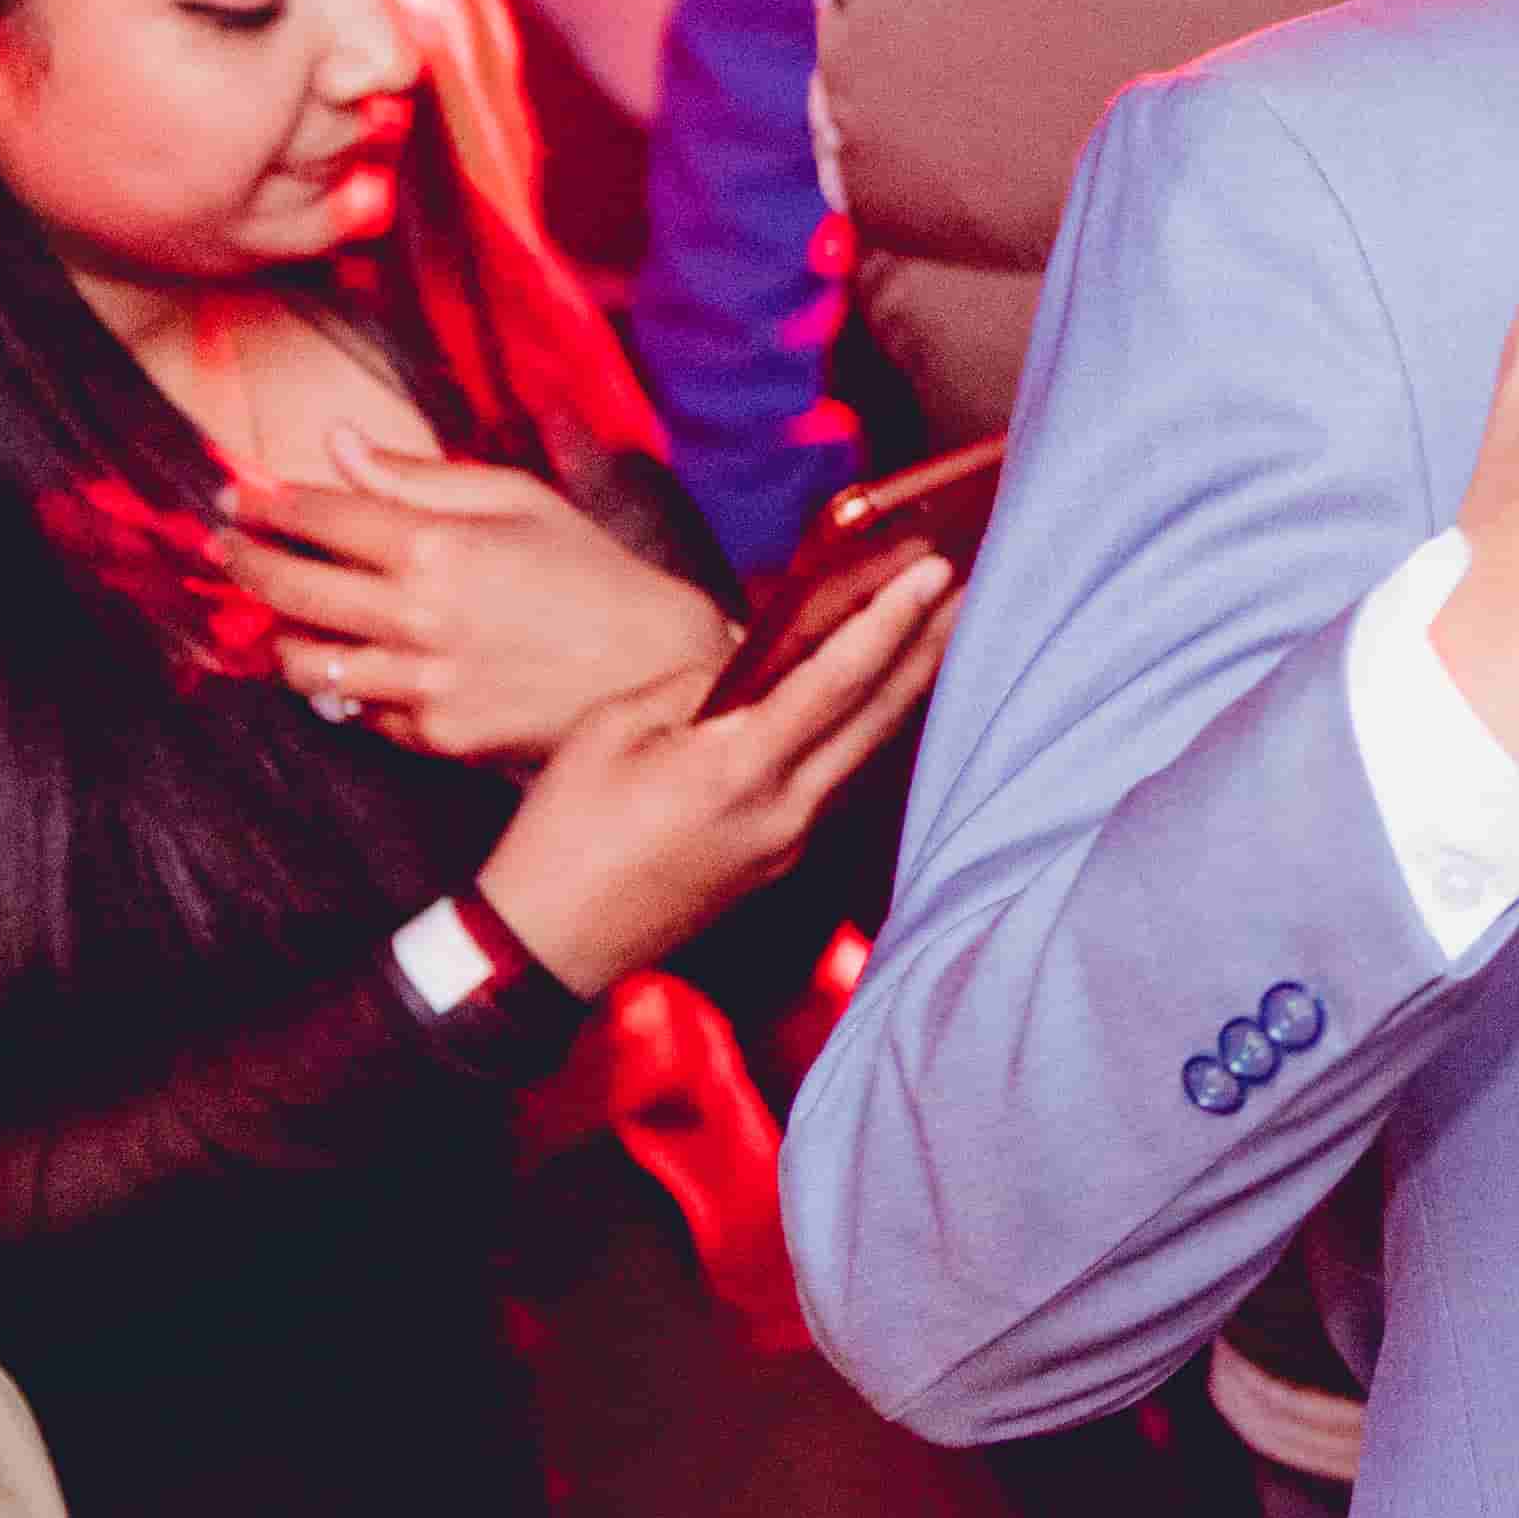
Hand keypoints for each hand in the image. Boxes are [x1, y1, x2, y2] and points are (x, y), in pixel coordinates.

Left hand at [217, 435, 736, 763]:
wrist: (656, 665)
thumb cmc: (592, 571)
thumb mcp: (521, 499)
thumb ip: (419, 476)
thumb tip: (338, 441)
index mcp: (441, 546)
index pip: (319, 517)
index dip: (267, 504)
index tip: (238, 497)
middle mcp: (420, 616)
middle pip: (290, 589)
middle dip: (245, 562)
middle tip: (227, 549)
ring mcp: (423, 683)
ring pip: (305, 664)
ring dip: (281, 635)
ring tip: (285, 618)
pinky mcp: (434, 734)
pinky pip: (357, 712)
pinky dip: (346, 688)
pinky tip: (356, 665)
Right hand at [474, 551, 955, 993]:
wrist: (546, 946)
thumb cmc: (562, 834)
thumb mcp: (611, 733)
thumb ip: (695, 684)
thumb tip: (757, 651)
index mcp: (738, 771)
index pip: (838, 680)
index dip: (892, 619)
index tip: (935, 571)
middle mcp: (784, 809)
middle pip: (881, 714)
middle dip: (930, 643)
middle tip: (973, 584)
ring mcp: (791, 841)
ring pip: (868, 749)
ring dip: (908, 686)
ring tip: (942, 627)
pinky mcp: (783, 860)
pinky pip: (839, 780)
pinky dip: (866, 730)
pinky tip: (879, 696)